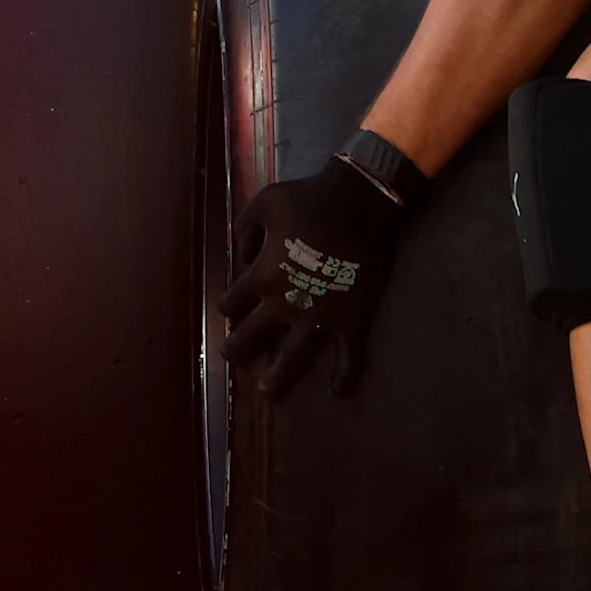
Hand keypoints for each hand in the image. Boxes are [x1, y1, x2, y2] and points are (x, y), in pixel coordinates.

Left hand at [221, 141, 422, 398]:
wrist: (361, 200)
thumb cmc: (309, 199)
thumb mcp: (263, 203)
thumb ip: (243, 230)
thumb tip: (239, 257)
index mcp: (262, 276)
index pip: (232, 302)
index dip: (228, 304)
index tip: (230, 306)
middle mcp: (286, 303)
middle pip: (253, 335)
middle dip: (238, 348)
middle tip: (231, 356)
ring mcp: (321, 316)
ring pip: (294, 356)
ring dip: (279, 377)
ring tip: (268, 392)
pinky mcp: (353, 318)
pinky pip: (350, 354)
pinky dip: (346, 375)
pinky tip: (338, 392)